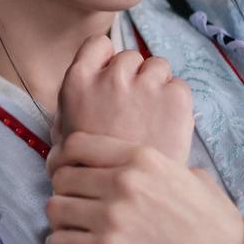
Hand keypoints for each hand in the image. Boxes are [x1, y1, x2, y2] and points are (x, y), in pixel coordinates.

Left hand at [43, 131, 243, 243]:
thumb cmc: (214, 220)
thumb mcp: (186, 173)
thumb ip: (153, 162)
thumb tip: (133, 160)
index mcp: (140, 157)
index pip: (76, 144)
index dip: (62, 157)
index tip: (63, 168)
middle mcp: (122, 180)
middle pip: (62, 176)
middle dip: (62, 190)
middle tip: (70, 202)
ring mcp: (113, 215)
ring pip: (54, 207)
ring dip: (58, 218)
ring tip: (68, 226)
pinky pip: (58, 241)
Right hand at [53, 34, 194, 164]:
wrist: (128, 199)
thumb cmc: (91, 170)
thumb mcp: (64, 135)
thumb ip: (71, 106)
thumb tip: (81, 89)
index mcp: (77, 82)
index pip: (98, 44)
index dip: (106, 59)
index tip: (111, 75)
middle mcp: (110, 78)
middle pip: (130, 56)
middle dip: (134, 76)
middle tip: (135, 104)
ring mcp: (144, 86)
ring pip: (158, 65)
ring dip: (157, 84)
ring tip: (153, 113)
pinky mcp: (174, 99)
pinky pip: (179, 85)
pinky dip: (177, 101)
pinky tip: (168, 122)